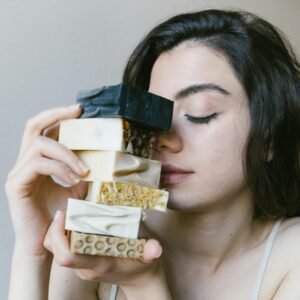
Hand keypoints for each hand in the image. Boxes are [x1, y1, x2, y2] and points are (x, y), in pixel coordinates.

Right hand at [5, 105, 88, 254]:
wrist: (45, 240)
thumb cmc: (60, 214)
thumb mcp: (75, 187)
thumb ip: (81, 170)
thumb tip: (102, 157)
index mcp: (37, 160)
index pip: (43, 130)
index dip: (58, 117)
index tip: (79, 110)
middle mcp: (24, 162)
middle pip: (33, 126)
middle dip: (55, 115)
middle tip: (77, 111)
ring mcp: (18, 172)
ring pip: (40, 144)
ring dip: (67, 154)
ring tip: (84, 169)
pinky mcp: (16, 184)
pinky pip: (39, 164)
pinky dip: (60, 168)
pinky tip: (74, 178)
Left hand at [44, 211, 170, 298]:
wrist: (138, 278)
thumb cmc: (140, 266)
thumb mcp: (148, 257)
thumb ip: (150, 251)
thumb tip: (156, 248)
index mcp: (99, 263)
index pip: (68, 256)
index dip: (59, 236)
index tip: (63, 214)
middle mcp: (85, 266)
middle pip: (55, 250)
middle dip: (55, 228)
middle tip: (65, 208)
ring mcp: (82, 265)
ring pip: (56, 248)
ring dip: (57, 230)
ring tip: (69, 212)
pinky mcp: (82, 260)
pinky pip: (63, 247)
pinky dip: (64, 233)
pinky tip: (74, 220)